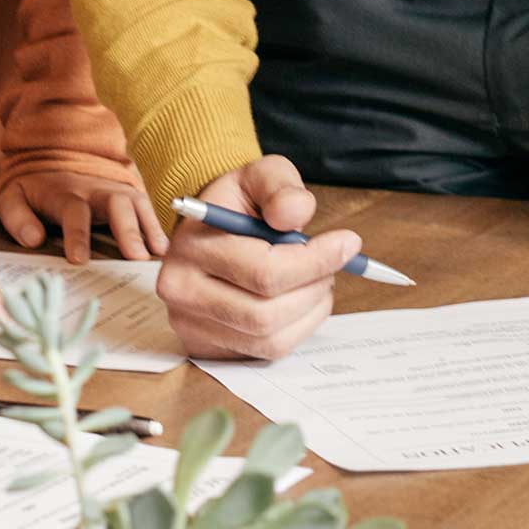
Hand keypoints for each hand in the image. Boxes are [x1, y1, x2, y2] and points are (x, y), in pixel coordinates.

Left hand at [0, 170, 167, 262]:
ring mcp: (115, 189)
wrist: (53, 155)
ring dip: (148, 229)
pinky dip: (156, 227)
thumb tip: (34, 240)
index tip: (79, 260)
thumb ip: (17, 218)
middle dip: (128, 229)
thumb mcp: (11, 197)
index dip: (77, 235)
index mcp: (64, 192)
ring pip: (137, 204)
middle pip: (117, 203)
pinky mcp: (129, 194)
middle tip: (135, 258)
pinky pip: (146, 208)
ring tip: (157, 256)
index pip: (73, 212)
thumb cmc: (32, 189)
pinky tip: (163, 250)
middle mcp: (95, 189)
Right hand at [156, 155, 358, 359]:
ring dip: (311, 310)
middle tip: (334, 265)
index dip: (316, 261)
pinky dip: (298, 328)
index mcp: (190, 247)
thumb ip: (280, 187)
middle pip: (265, 314)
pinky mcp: (207, 346)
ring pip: (270, 338)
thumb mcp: (259, 177)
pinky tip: (302, 300)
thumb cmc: (238, 203)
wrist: (210, 229)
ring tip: (319, 280)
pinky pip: (267, 351)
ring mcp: (191, 325)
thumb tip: (296, 213)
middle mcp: (181, 292)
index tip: (348, 243)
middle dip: (314, 289)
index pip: (264, 272)